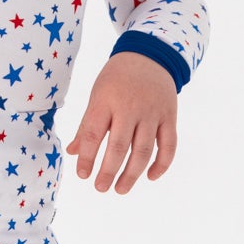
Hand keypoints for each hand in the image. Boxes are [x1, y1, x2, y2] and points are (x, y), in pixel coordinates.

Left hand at [64, 51, 177, 192]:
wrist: (150, 55)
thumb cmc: (117, 79)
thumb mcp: (97, 95)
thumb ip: (87, 125)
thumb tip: (74, 153)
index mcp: (106, 100)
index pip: (93, 134)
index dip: (87, 157)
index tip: (82, 175)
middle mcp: (130, 107)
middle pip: (119, 146)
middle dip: (109, 171)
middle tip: (100, 188)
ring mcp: (152, 112)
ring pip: (144, 149)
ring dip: (132, 174)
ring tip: (120, 189)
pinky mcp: (170, 116)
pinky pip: (169, 145)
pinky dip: (162, 164)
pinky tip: (150, 177)